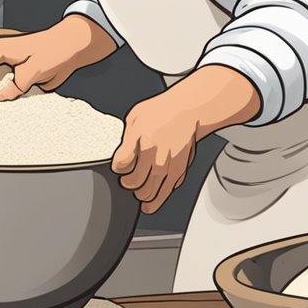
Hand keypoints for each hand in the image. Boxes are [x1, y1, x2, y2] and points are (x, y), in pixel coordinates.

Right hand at [0, 14, 117, 101]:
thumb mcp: (33, 71)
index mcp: (1, 50)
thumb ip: (15, 86)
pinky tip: (10, 107)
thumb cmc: (55, 49)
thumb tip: (1, 97)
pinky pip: (11, 87)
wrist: (74, 47)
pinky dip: (10, 96)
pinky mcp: (23, 73)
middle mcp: (4, 57)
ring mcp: (13, 66)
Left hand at [112, 95, 198, 215]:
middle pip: (136, 185)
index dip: (118, 168)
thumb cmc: (163, 112)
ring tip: (139, 196)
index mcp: (144, 146)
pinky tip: (154, 197)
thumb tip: (121, 157)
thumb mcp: (135, 119)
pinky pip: (168, 190)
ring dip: (143, 197)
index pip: (122, 167)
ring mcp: (170, 168)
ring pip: (152, 193)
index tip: (120, 167)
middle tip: (127, 181)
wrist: (189, 110)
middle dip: (129, 185)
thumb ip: (126, 141)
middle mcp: (158, 160)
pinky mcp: (181, 171)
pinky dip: (159, 196)